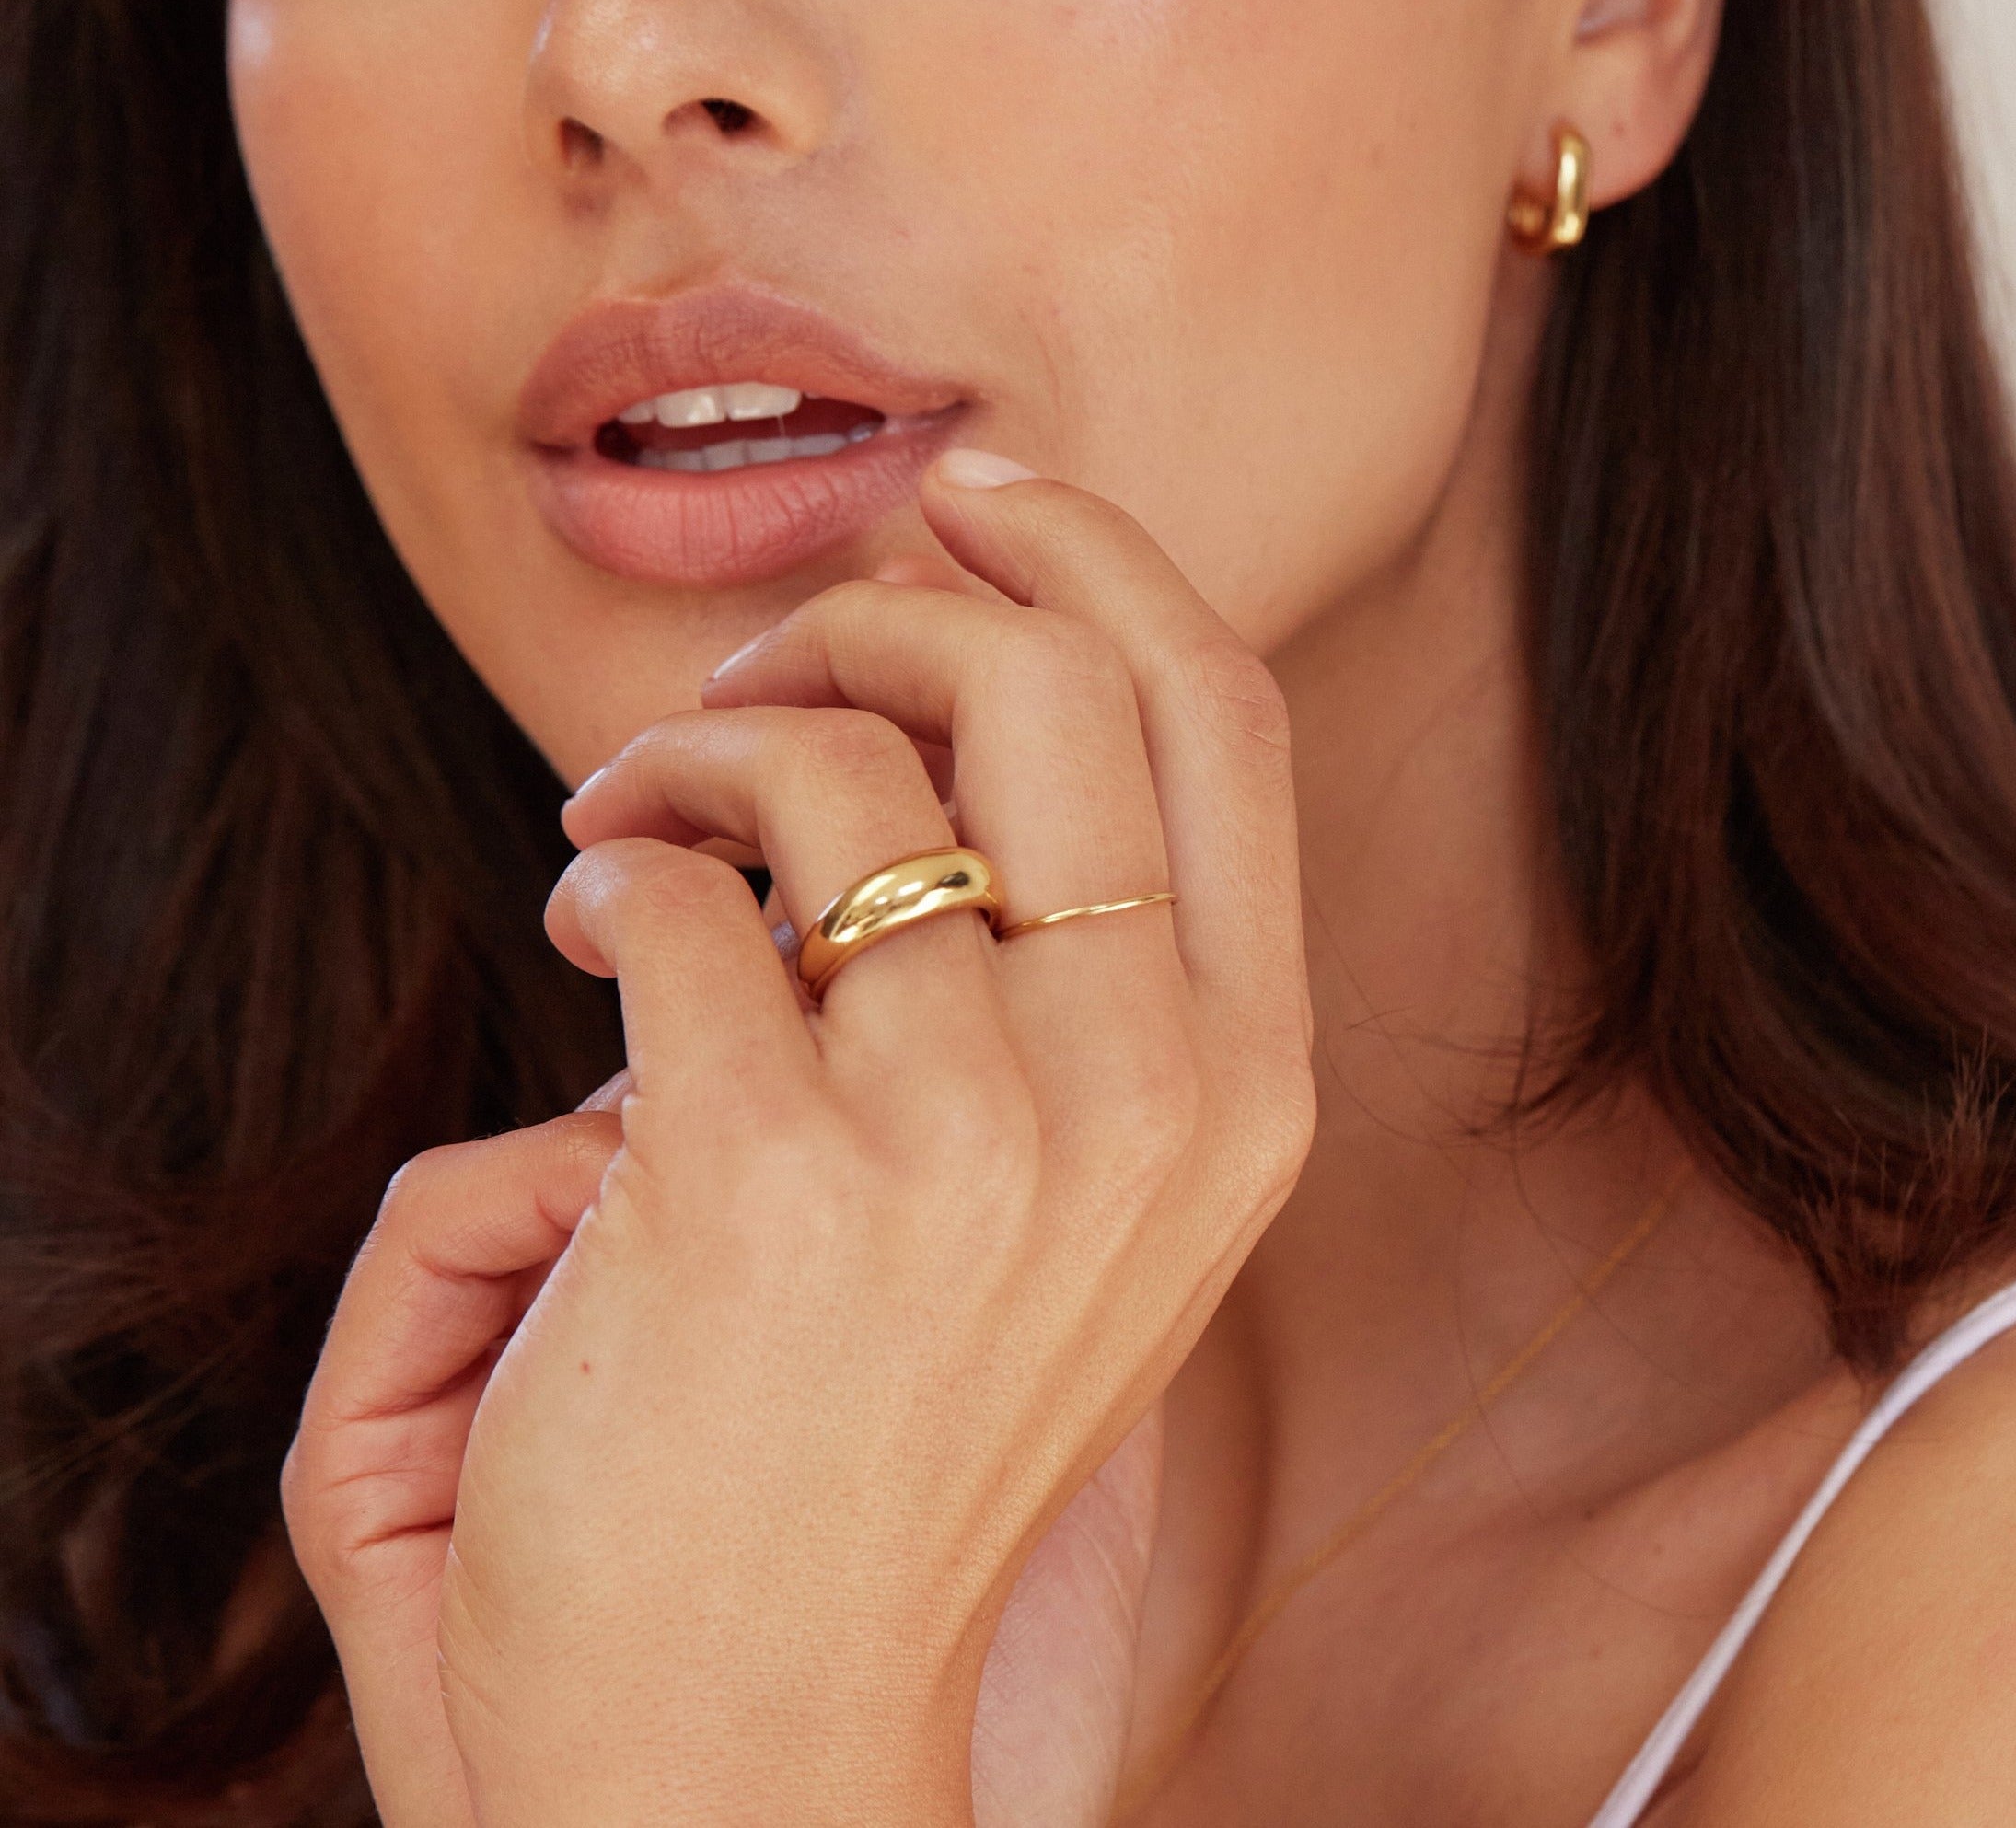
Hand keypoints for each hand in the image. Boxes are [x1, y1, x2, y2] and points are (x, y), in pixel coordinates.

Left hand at [308, 463, 1313, 1826]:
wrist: (752, 1716)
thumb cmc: (894, 1410)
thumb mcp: (1081, 1184)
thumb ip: (1078, 952)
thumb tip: (957, 660)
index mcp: (1247, 1085)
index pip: (1217, 708)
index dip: (1096, 550)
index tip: (968, 491)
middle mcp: (1149, 1102)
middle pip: (1041, 677)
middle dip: (877, 614)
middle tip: (761, 681)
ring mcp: (971, 1146)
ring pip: (832, 769)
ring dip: (700, 746)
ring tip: (630, 821)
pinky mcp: (765, 1184)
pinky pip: (669, 893)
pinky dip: (607, 861)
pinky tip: (588, 919)